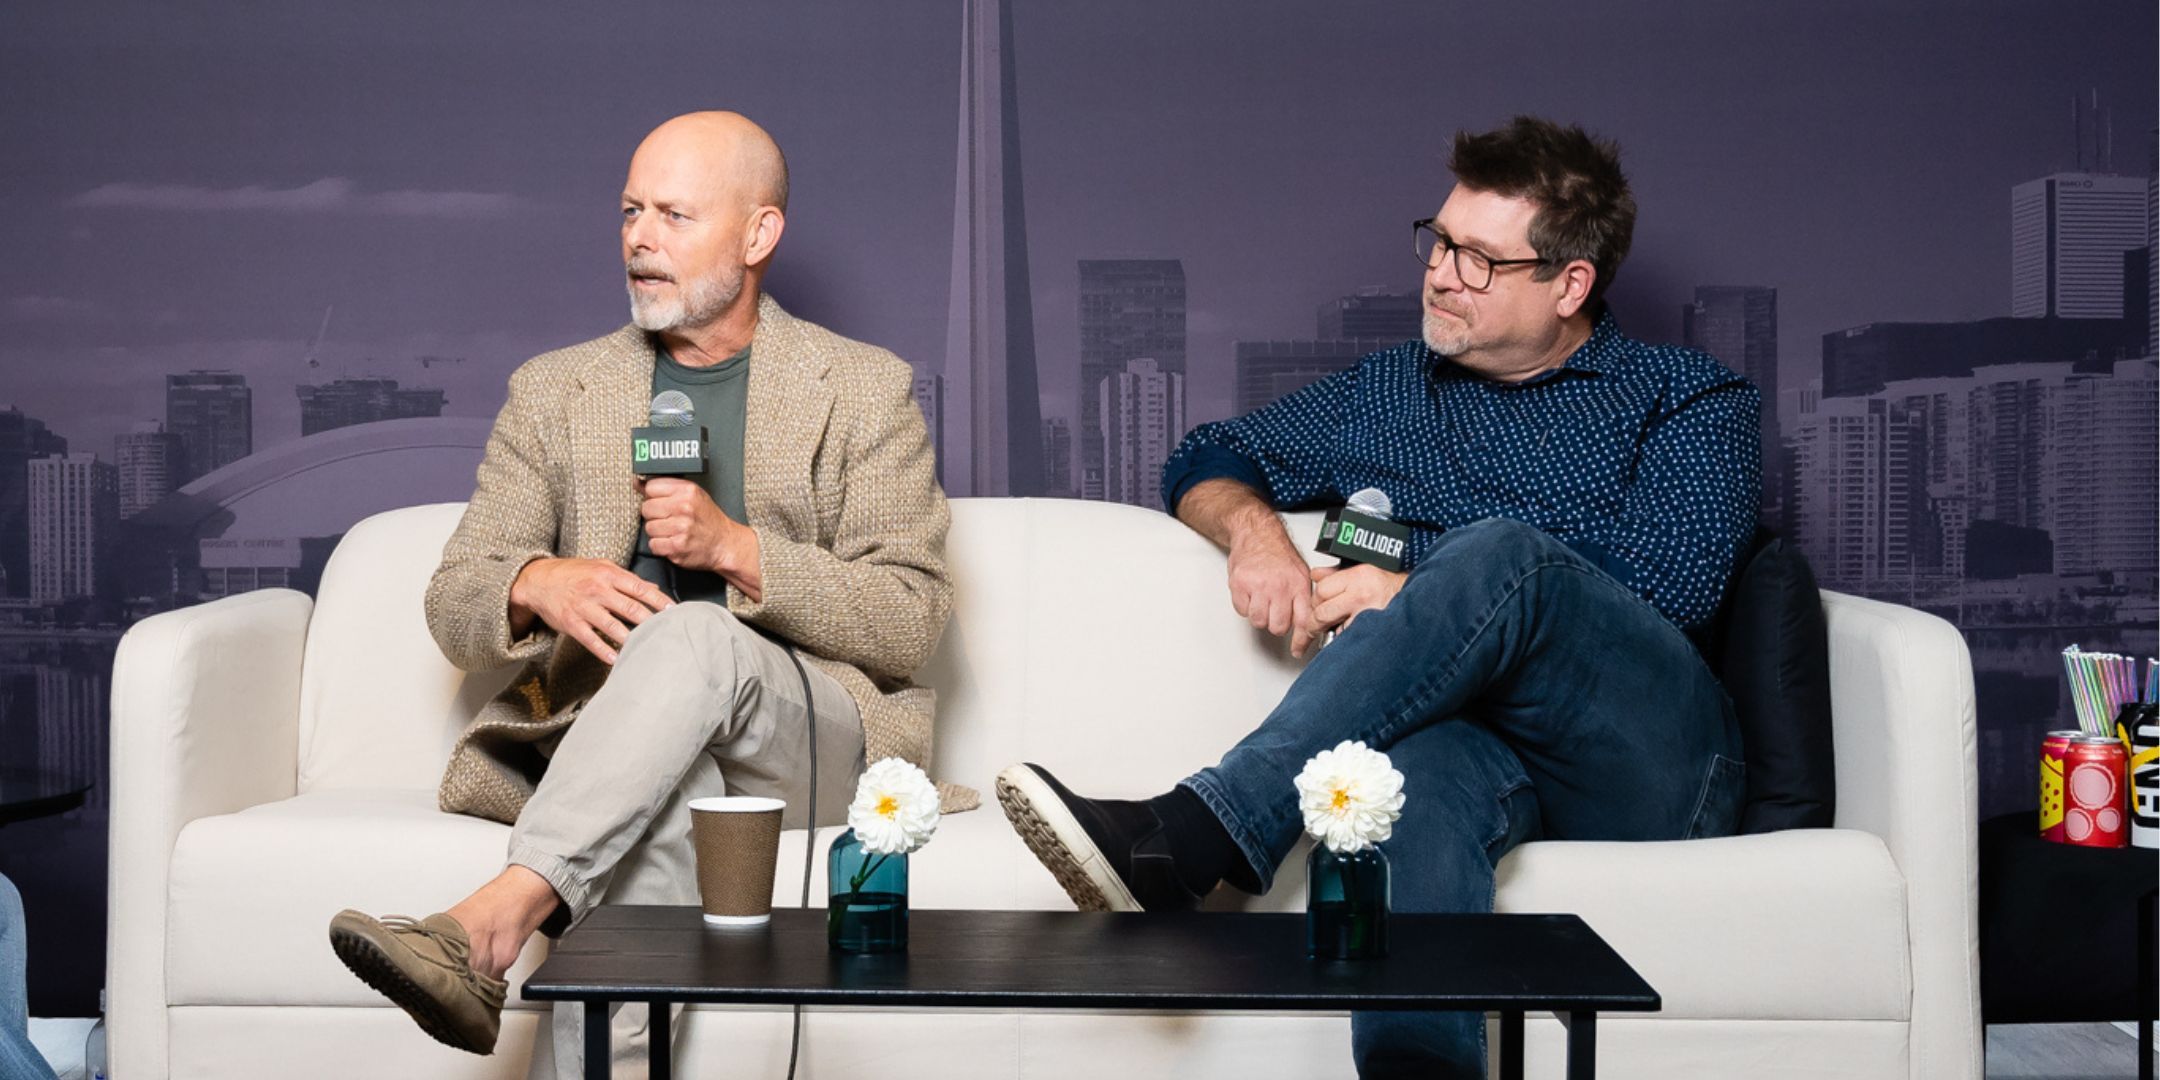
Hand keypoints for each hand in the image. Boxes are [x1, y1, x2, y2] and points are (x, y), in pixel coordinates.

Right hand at [508, 558, 672, 664]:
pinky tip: (617, 659)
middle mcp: (597, 590)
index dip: (659, 601)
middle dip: (651, 621)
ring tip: (647, 647)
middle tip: (668, 632)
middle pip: (630, 608)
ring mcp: (583, 607)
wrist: (537, 579)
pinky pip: (591, 639)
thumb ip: (628, 579)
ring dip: (631, 638)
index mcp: (608, 575)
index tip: (674, 612)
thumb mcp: (601, 567)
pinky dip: (604, 651)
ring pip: (612, 626)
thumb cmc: (573, 572)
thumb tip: (654, 588)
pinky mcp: (571, 623)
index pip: (640, 589)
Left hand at [639, 478, 754, 576]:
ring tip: (673, 531)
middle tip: (669, 519)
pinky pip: (653, 544)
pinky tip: (673, 542)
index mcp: (687, 490)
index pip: (651, 487)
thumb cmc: (708, 519)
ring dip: (658, 532)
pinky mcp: (677, 547)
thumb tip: (637, 482)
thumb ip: (666, 487)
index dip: (654, 496)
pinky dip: (661, 546)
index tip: (662, 503)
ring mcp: (680, 528)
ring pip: (648, 527)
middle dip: (654, 515)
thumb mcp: (693, 495)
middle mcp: (684, 507)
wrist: (724, 544)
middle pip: (646, 508)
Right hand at [1226, 531, 1314, 651]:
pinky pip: (1242, 611)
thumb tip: (1310, 624)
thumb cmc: (1278, 554)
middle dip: (1276, 623)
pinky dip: (1245, 606)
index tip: (1298, 650)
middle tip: (1275, 610)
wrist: (1256, 534)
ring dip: (1260, 615)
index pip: (1303, 620)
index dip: (1302, 640)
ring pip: (1259, 622)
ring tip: (1262, 599)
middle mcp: (1279, 587)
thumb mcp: (1301, 573)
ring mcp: (1258, 586)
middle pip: (1278, 626)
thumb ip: (1304, 599)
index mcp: (1298, 585)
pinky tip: (1251, 593)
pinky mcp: (1240, 585)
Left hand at [1310, 564, 1407, 638]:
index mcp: (1358, 577)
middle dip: (1316, 621)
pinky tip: (1352, 634)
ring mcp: (1367, 616)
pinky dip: (1346, 640)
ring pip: (1333, 630)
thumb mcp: (1364, 570)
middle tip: (1318, 625)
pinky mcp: (1372, 633)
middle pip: (1322, 612)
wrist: (1419, 600)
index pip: (1321, 590)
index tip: (1317, 605)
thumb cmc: (1393, 586)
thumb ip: (1337, 574)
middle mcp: (1361, 595)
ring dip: (1331, 632)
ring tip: (1339, 628)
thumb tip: (1316, 575)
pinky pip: (1348, 640)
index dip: (1316, 600)